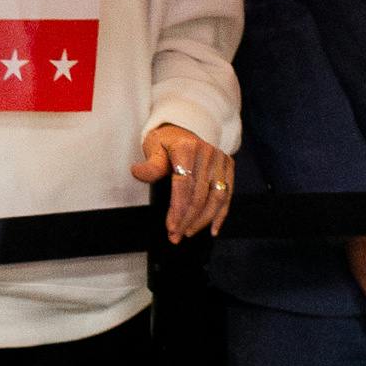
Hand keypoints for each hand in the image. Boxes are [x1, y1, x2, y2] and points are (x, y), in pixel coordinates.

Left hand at [132, 123, 234, 241]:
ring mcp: (220, 159)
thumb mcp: (153, 148)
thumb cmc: (165, 142)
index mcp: (186, 147)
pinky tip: (213, 229)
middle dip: (187, 219)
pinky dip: (221, 214)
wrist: (183, 130)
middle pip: (200, 194)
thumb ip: (150, 165)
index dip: (178, 208)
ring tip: (189, 232)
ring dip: (203, 220)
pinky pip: (227, 194)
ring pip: (216, 197)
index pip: (184, 184)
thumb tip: (137, 172)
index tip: (171, 227)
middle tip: (176, 235)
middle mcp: (207, 152)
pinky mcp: (228, 165)